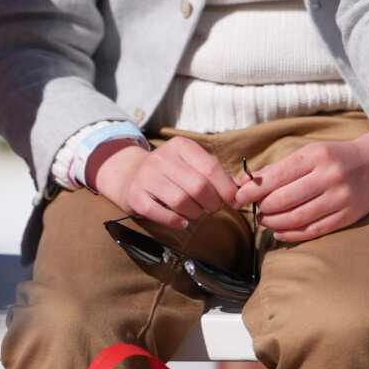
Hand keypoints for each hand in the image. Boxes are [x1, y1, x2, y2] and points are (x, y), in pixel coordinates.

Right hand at [91, 137, 239, 229]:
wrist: (128, 174)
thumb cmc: (168, 172)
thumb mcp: (189, 164)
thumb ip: (214, 174)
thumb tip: (240, 188)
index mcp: (181, 146)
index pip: (212, 168)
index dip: (227, 189)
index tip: (235, 201)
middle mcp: (163, 158)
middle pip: (199, 186)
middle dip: (212, 203)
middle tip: (213, 208)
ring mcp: (147, 176)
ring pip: (181, 201)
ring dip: (195, 213)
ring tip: (195, 213)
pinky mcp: (135, 195)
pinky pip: (160, 213)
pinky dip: (175, 221)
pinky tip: (181, 222)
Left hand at [233, 126, 368, 242]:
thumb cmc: (335, 158)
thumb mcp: (309, 153)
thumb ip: (278, 169)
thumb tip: (243, 182)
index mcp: (316, 156)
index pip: (277, 176)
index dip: (253, 189)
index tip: (238, 196)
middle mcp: (329, 177)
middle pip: (285, 199)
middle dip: (263, 207)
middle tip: (256, 208)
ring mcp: (340, 198)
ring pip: (297, 217)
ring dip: (274, 222)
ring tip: (265, 220)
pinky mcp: (347, 216)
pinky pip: (314, 230)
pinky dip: (292, 235)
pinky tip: (279, 233)